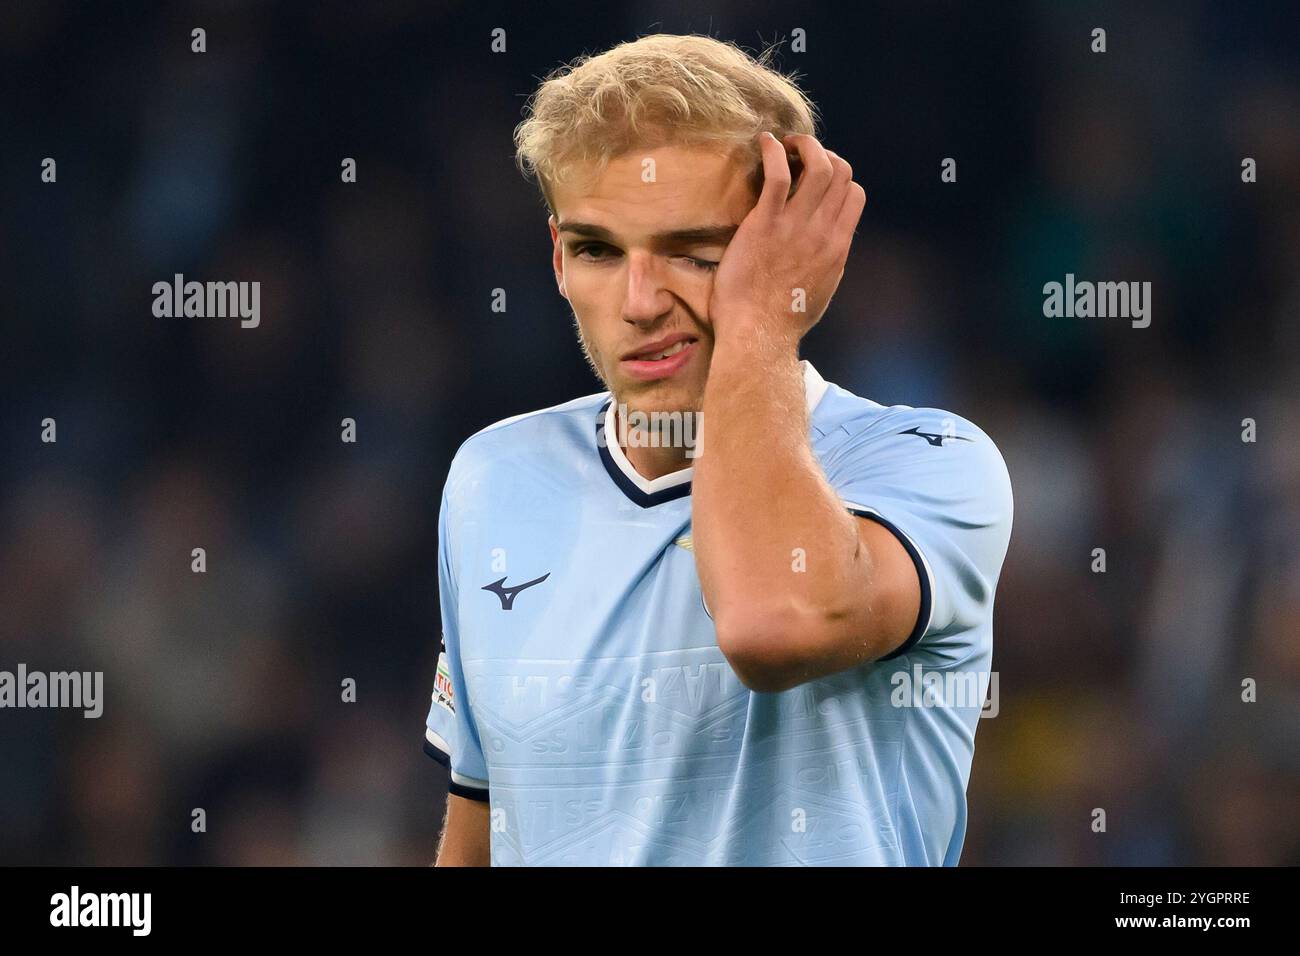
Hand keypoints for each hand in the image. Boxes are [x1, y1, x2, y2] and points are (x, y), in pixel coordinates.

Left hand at [708, 132, 865, 348]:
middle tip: (800, 156)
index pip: (855, 194)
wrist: (758, 334)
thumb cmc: (782, 320)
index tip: (817, 177)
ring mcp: (796, 226)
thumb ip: (828, 263)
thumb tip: (830, 246)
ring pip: (819, 166)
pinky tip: (766, 144)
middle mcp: (823, 232)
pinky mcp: (765, 224)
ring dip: (805, 145)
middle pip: (841, 174)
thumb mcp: (821, 291)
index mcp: (837, 247)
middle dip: (824, 155)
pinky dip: (774, 151)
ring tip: (787, 144)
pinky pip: (778, 174)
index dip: (839, 178)